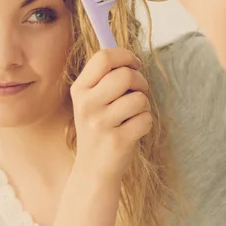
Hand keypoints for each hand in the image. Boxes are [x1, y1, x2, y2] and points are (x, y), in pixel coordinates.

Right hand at [71, 48, 151, 180]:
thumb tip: (129, 57)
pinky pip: (146, 119)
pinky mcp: (117, 141)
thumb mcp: (91, 101)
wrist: (93, 169)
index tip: (134, 64)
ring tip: (133, 115)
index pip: (103, 57)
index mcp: (79, 90)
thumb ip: (105, 78)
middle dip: (140, 81)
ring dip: (143, 105)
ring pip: (139, 98)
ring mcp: (100, 124)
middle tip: (138, 92)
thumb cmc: (99, 128)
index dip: (125, 56)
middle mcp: (86, 105)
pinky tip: (133, 131)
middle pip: (125, 75)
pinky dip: (145, 123)